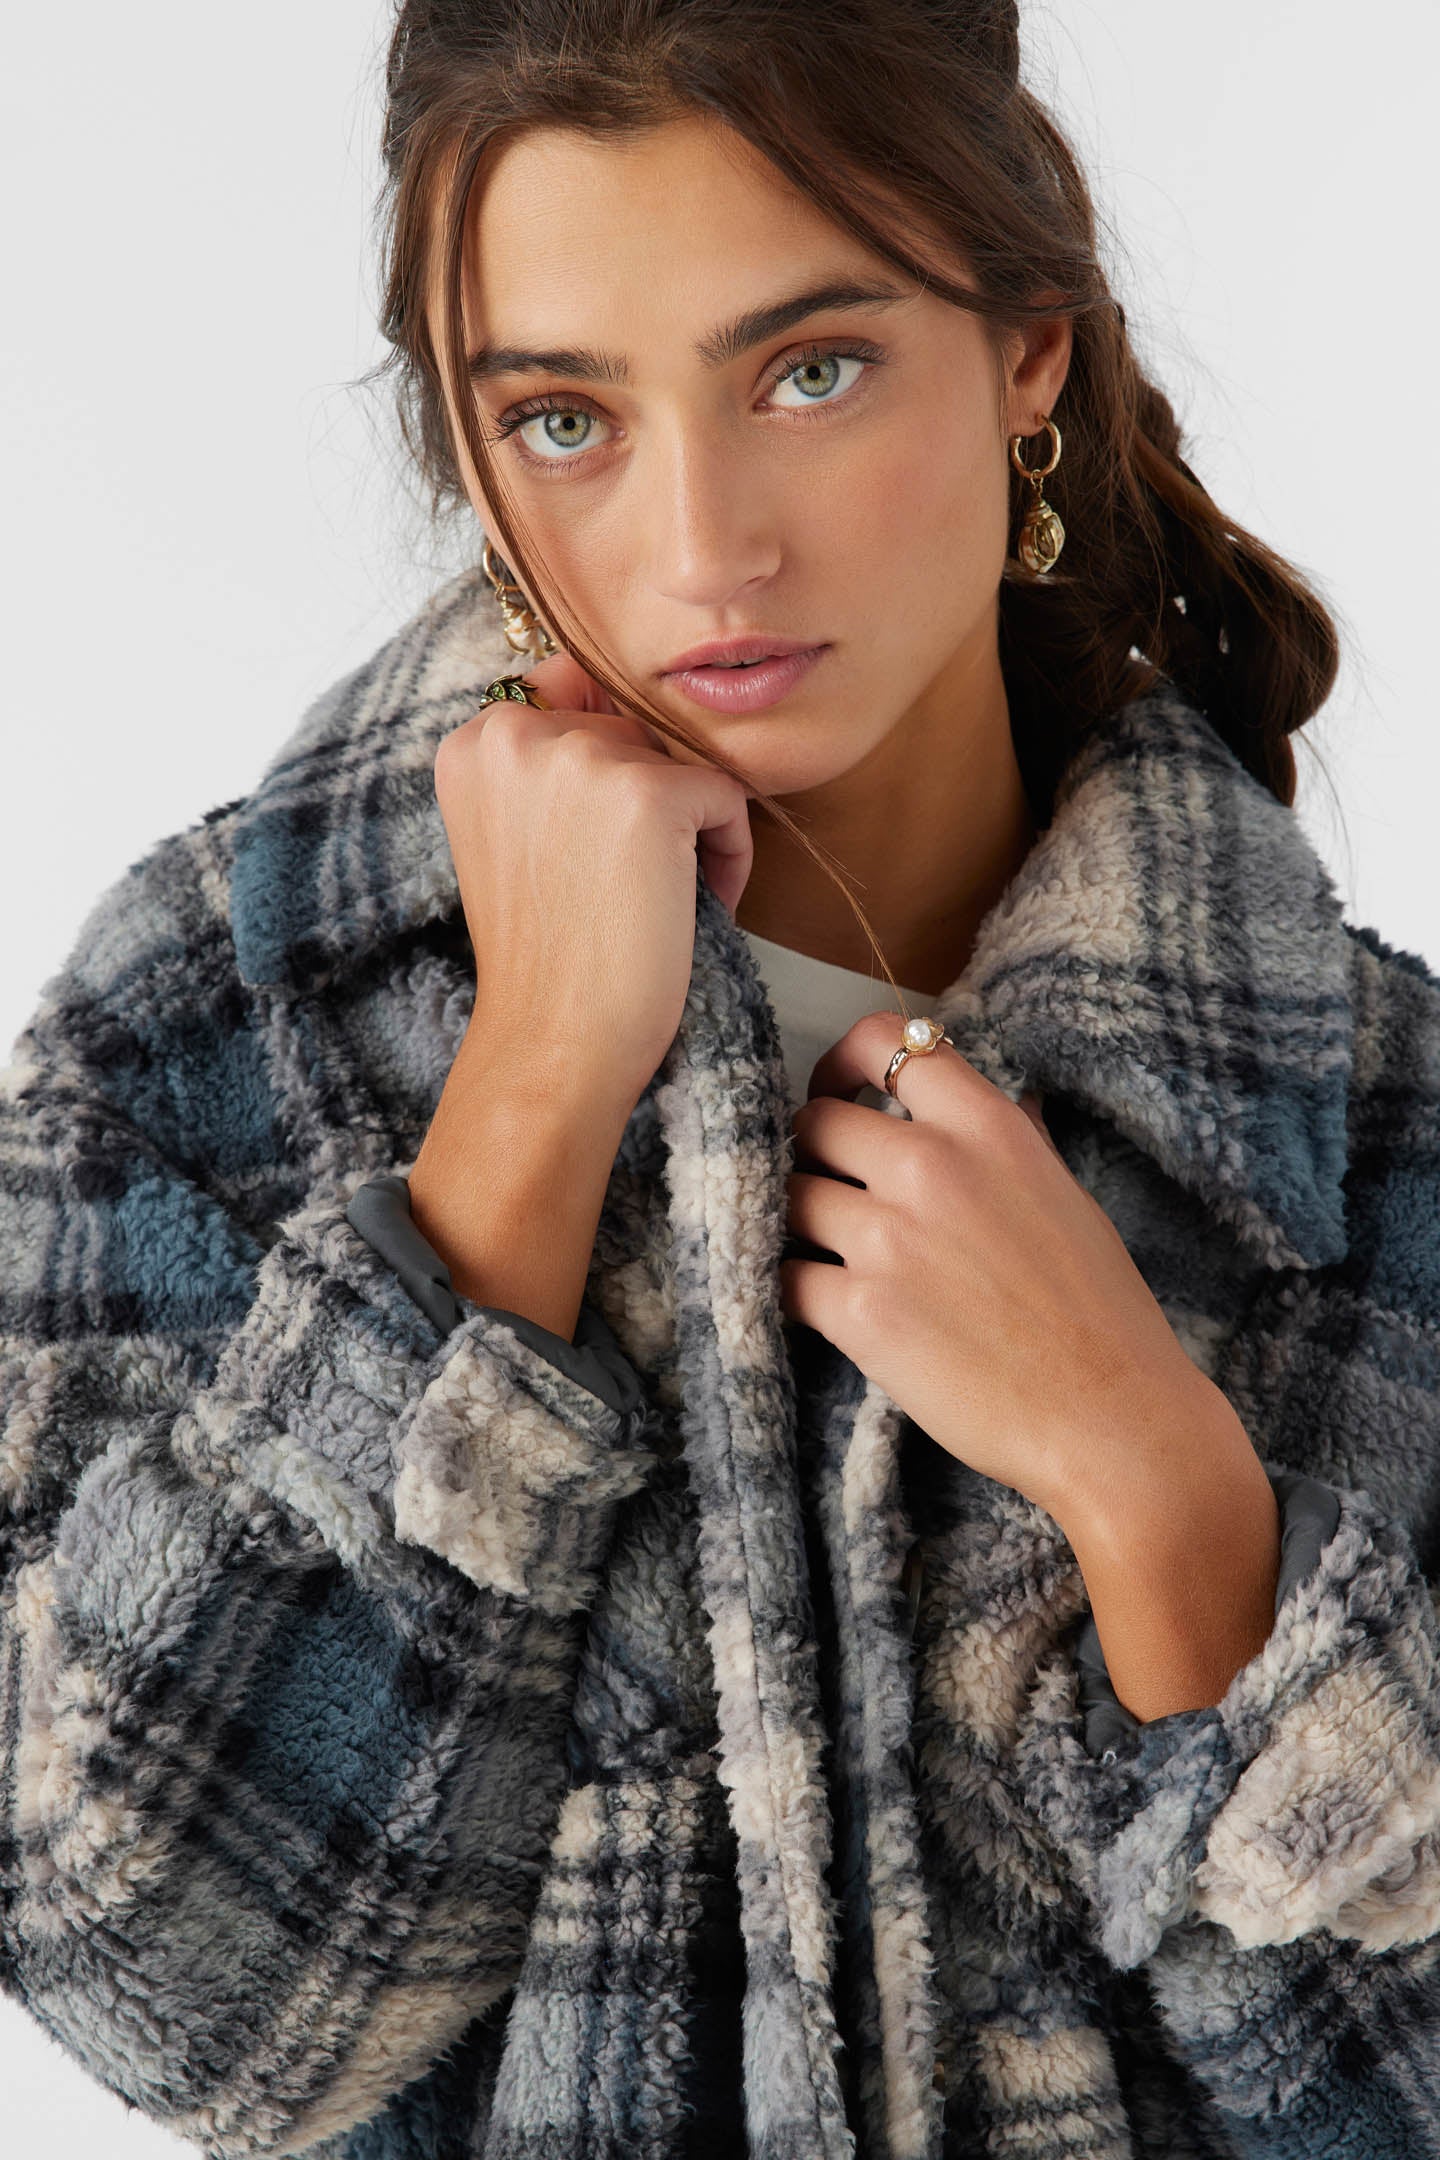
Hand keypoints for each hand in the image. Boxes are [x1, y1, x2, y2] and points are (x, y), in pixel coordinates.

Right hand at [432, 650, 754, 1120]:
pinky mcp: (647, 795)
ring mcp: (580, 758)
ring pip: (681, 761)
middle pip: (633, 729)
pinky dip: (729, 854)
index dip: (610, 768)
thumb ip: (550, 767)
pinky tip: (697, 908)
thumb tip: (636, 712)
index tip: (602, 847)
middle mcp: (515, 733)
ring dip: (694, 828)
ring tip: (666, 903)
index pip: (576, 693)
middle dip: (654, 802)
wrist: (552, 1045)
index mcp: (474, 741)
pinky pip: (727, 796)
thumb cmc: (548, 957)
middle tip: (639, 888)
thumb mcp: (516, 836)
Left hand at [780, 1011, 1237, 1529]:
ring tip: (823, 1250)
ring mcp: (889, 1239)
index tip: (839, 1091)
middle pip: (817, 1121)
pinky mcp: (860, 1313)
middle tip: (830, 1187)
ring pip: (789, 1196)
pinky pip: (785, 1275)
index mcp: (987, 1128)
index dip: (844, 1061)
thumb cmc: (1102, 1313)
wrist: (1113, 1421)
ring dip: (797, 1222)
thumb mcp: (1064, 1195)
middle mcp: (930, 1168)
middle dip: (812, 1152)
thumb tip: (989, 1102)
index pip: (888, 1042)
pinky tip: (815, 1304)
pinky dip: (789, 1288)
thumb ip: (1009, 1142)